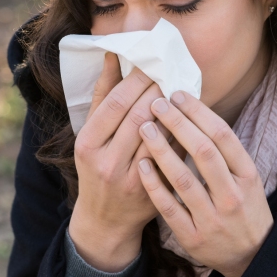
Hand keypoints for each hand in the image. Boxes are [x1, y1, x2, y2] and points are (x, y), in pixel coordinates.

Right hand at [69, 52, 183, 271]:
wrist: (106, 219)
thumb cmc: (97, 166)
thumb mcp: (91, 133)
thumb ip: (103, 95)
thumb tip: (113, 56)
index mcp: (88, 144)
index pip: (116, 103)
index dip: (137, 80)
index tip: (152, 64)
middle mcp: (107, 162)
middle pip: (139, 116)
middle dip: (158, 91)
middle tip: (172, 71)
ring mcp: (131, 179)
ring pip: (158, 136)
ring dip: (173, 110)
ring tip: (181, 91)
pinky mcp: (152, 191)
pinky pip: (171, 156)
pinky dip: (180, 135)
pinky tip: (188, 119)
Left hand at [136, 90, 273, 276]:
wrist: (252, 255)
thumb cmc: (244, 206)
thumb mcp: (247, 176)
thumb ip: (225, 150)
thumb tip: (196, 110)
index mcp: (247, 175)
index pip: (222, 135)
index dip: (198, 112)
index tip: (177, 94)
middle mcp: (232, 195)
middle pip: (203, 151)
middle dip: (178, 123)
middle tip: (156, 102)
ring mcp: (212, 218)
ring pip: (183, 178)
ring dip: (161, 149)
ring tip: (144, 127)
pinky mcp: (193, 237)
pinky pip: (170, 207)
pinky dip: (154, 185)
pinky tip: (142, 164)